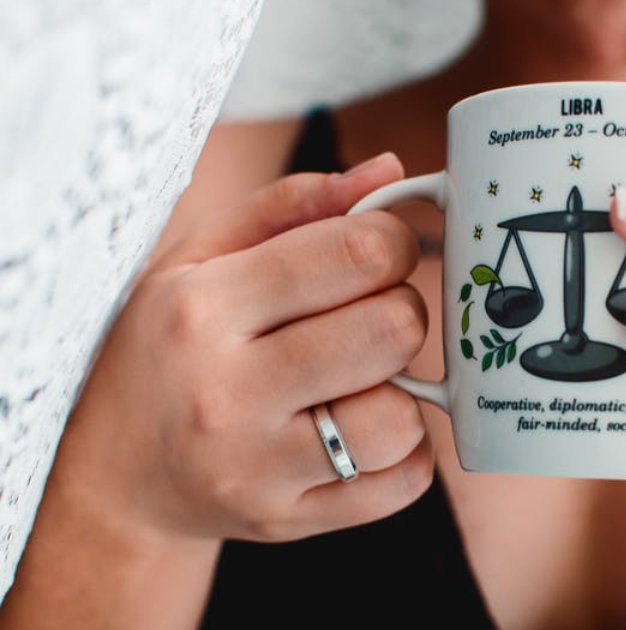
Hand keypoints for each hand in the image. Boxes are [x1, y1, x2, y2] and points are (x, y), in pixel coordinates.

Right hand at [57, 153, 432, 543]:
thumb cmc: (170, 346)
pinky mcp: (290, 520)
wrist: (116, 472)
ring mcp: (258, 467)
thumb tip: (388, 173)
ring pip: (400, 417)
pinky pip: (404, 484)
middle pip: (393, 328)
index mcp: (204, 307)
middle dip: (401, 311)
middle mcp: (226, 391)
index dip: (394, 242)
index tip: (379, 253)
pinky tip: (366, 430)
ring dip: (402, 391)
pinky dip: (406, 453)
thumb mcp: (199, 258)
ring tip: (362, 381)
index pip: (357, 252)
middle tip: (370, 317)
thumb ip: (292, 207)